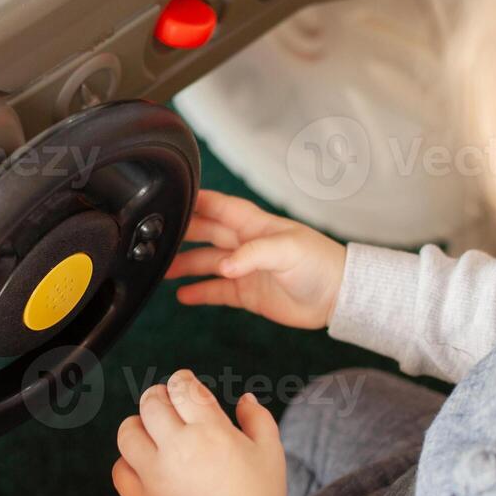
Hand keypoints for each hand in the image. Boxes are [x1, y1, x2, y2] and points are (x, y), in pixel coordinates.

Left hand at [113, 369, 285, 495]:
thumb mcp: (270, 450)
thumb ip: (256, 417)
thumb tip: (244, 398)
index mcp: (210, 430)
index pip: (183, 388)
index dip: (182, 381)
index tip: (185, 385)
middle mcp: (178, 448)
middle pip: (151, 403)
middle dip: (159, 396)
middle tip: (168, 403)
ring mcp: (157, 475)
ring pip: (128, 433)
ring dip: (138, 424)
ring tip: (152, 431)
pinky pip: (120, 472)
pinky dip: (127, 463)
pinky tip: (145, 463)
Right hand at [167, 190, 345, 329]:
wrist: (338, 296)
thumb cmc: (320, 264)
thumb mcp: (287, 250)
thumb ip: (252, 255)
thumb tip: (224, 266)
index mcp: (255, 225)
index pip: (219, 207)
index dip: (197, 202)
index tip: (171, 199)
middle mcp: (246, 244)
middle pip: (207, 233)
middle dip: (183, 234)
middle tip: (157, 237)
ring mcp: (246, 269)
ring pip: (207, 263)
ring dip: (185, 265)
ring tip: (162, 270)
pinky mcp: (248, 293)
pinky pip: (217, 290)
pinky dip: (200, 292)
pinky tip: (183, 295)